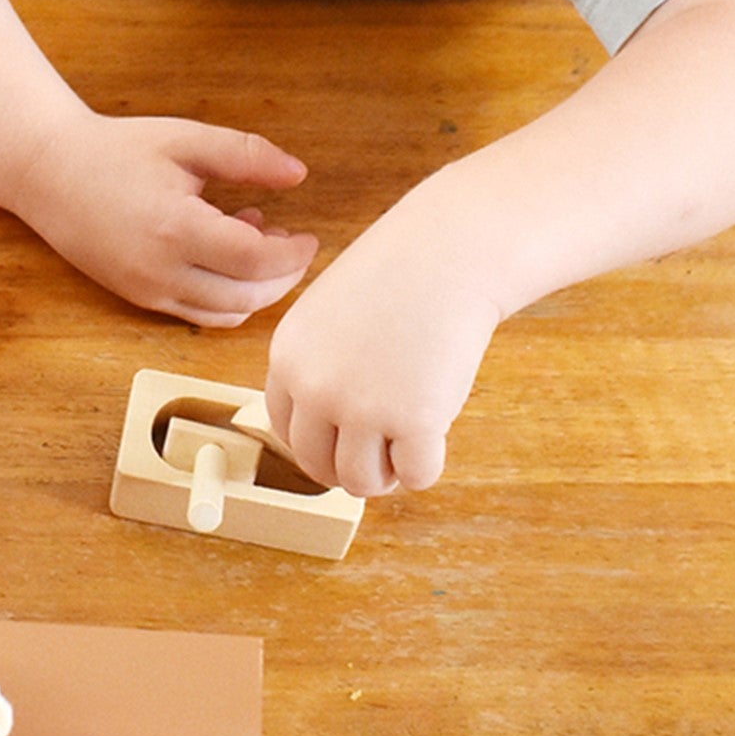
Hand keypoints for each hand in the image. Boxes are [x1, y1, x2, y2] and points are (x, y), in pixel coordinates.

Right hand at [11, 111, 316, 325]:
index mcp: (176, 228)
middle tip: (296, 245)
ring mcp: (147, 290)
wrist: (48, 172)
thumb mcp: (185, 140)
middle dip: (283, 276)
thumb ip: (245, 155)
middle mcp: (160, 271)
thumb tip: (298, 174)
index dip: (293, 253)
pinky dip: (226, 297)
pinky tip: (226, 256)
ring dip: (257, 289)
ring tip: (259, 242)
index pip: (256, 260)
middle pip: (247, 295)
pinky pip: (198, 314)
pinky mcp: (138, 298)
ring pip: (225, 312)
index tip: (309, 236)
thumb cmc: (117, 150)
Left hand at [263, 217, 501, 496]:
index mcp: (288, 358)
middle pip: (317, 465)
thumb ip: (319, 367)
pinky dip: (426, 466)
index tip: (347, 437)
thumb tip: (329, 434)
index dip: (321, 442)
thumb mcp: (329, 316)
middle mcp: (314, 387)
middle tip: (383, 448)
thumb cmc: (398, 279)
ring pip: (361, 482)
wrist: (448, 253)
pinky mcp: (412, 420)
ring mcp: (361, 407)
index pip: (286, 431)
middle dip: (351, 465)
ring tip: (407, 441)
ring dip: (387, 473)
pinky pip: (416, 476)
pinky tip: (436, 434)